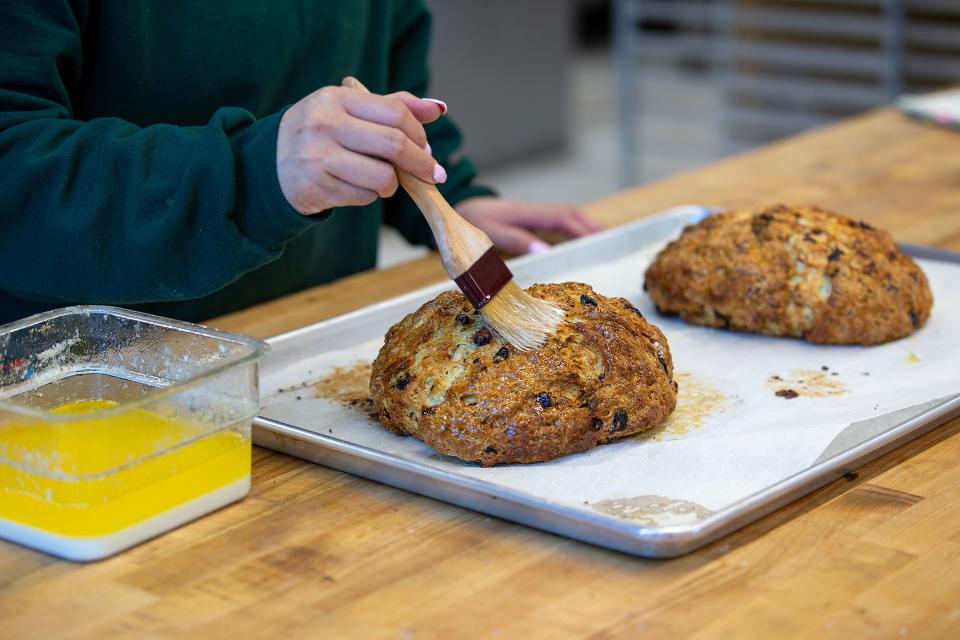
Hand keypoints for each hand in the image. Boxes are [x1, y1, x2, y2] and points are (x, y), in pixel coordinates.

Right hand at [277, 86, 447, 214]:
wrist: (268, 164)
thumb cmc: (319, 133)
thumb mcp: (348, 110)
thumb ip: (392, 107)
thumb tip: (437, 108)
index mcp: (336, 99)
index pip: (396, 113)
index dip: (420, 133)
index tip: (428, 148)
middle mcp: (325, 125)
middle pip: (394, 144)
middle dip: (421, 163)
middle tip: (432, 174)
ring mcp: (318, 157)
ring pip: (383, 177)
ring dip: (394, 184)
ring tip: (386, 182)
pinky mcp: (316, 188)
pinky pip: (364, 196)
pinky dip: (370, 195)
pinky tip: (358, 186)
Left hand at [455, 196, 603, 254]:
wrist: (458, 208)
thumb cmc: (471, 220)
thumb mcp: (489, 232)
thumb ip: (515, 240)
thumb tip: (544, 250)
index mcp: (526, 213)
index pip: (561, 218)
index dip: (582, 228)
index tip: (598, 240)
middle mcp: (532, 212)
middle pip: (569, 214)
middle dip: (591, 225)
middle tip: (611, 240)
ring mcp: (531, 215)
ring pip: (564, 216)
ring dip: (584, 225)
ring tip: (602, 239)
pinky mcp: (527, 220)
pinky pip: (555, 222)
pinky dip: (571, 228)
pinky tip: (578, 239)